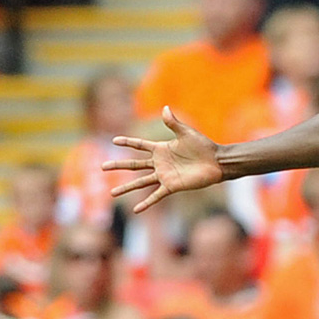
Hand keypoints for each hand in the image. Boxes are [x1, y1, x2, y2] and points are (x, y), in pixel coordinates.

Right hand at [103, 107, 223, 212]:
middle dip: (118, 165)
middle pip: (134, 165)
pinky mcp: (172, 186)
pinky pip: (156, 196)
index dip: (127, 142)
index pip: (140, 145)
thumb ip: (173, 123)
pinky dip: (146, 203)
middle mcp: (160, 163)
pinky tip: (136, 210)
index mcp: (162, 149)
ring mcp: (164, 175)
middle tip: (102, 167)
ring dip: (126, 187)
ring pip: (141, 182)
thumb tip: (164, 108)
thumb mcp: (186, 133)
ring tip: (112, 193)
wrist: (217, 162)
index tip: (114, 141)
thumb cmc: (203, 146)